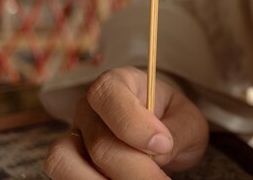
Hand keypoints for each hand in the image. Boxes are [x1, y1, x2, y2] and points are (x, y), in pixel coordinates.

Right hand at [44, 66, 208, 178]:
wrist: (166, 138)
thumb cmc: (176, 122)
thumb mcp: (188, 121)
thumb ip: (176, 132)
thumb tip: (156, 153)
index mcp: (119, 82)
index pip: (108, 95)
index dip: (133, 124)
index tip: (163, 144)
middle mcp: (88, 108)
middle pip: (97, 142)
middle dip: (133, 168)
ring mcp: (74, 136)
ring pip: (64, 162)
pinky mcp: (69, 162)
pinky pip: (67, 178)